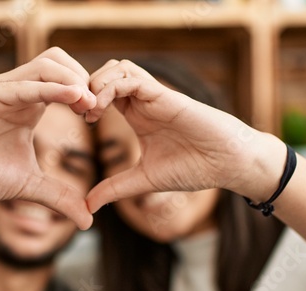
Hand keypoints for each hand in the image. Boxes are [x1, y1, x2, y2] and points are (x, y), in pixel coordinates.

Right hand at [0, 47, 96, 228]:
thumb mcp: (27, 186)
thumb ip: (59, 197)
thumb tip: (88, 219)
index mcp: (29, 106)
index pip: (66, 82)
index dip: (87, 94)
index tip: (100, 117)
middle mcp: (17, 92)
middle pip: (60, 62)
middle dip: (84, 79)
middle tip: (98, 108)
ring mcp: (2, 90)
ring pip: (46, 65)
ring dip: (73, 80)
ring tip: (89, 103)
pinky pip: (23, 85)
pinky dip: (50, 88)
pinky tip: (72, 98)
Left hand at [83, 59, 285, 211]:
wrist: (227, 164)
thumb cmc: (194, 168)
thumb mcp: (144, 180)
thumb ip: (115, 189)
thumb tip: (87, 207)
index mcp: (137, 115)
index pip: (103, 92)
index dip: (85, 101)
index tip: (79, 122)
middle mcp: (144, 101)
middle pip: (106, 73)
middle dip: (86, 88)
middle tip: (79, 112)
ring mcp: (154, 95)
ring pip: (117, 67)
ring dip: (96, 83)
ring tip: (90, 111)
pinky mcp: (165, 95)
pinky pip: (132, 77)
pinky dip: (110, 86)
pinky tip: (102, 109)